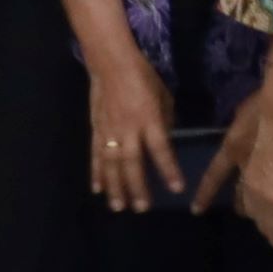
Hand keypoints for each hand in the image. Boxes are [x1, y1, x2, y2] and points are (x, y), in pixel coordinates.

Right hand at [83, 46, 180, 212]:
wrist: (111, 63)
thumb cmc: (143, 77)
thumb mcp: (164, 97)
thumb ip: (165, 122)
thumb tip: (164, 142)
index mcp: (149, 119)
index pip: (160, 149)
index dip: (168, 169)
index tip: (176, 189)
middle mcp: (128, 128)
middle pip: (132, 162)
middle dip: (136, 186)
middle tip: (141, 208)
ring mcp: (109, 130)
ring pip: (111, 163)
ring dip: (114, 186)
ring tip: (118, 206)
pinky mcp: (96, 129)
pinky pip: (96, 155)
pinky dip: (96, 173)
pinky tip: (97, 189)